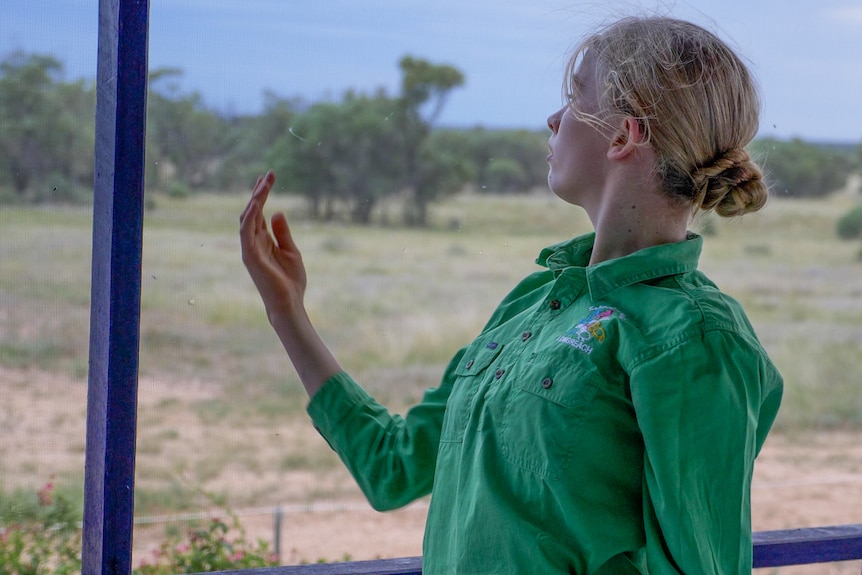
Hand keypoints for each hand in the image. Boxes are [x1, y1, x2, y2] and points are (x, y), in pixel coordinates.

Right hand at [240, 171, 306, 319]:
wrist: (289, 304)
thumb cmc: (290, 282)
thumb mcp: (291, 251)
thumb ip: (283, 233)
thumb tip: (276, 212)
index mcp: (263, 241)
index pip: (259, 213)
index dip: (262, 195)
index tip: (268, 178)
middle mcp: (253, 243)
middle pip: (252, 212)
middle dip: (258, 192)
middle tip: (268, 174)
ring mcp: (249, 249)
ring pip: (248, 218)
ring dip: (255, 200)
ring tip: (264, 183)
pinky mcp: (250, 256)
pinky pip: (246, 232)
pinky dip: (250, 217)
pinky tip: (256, 203)